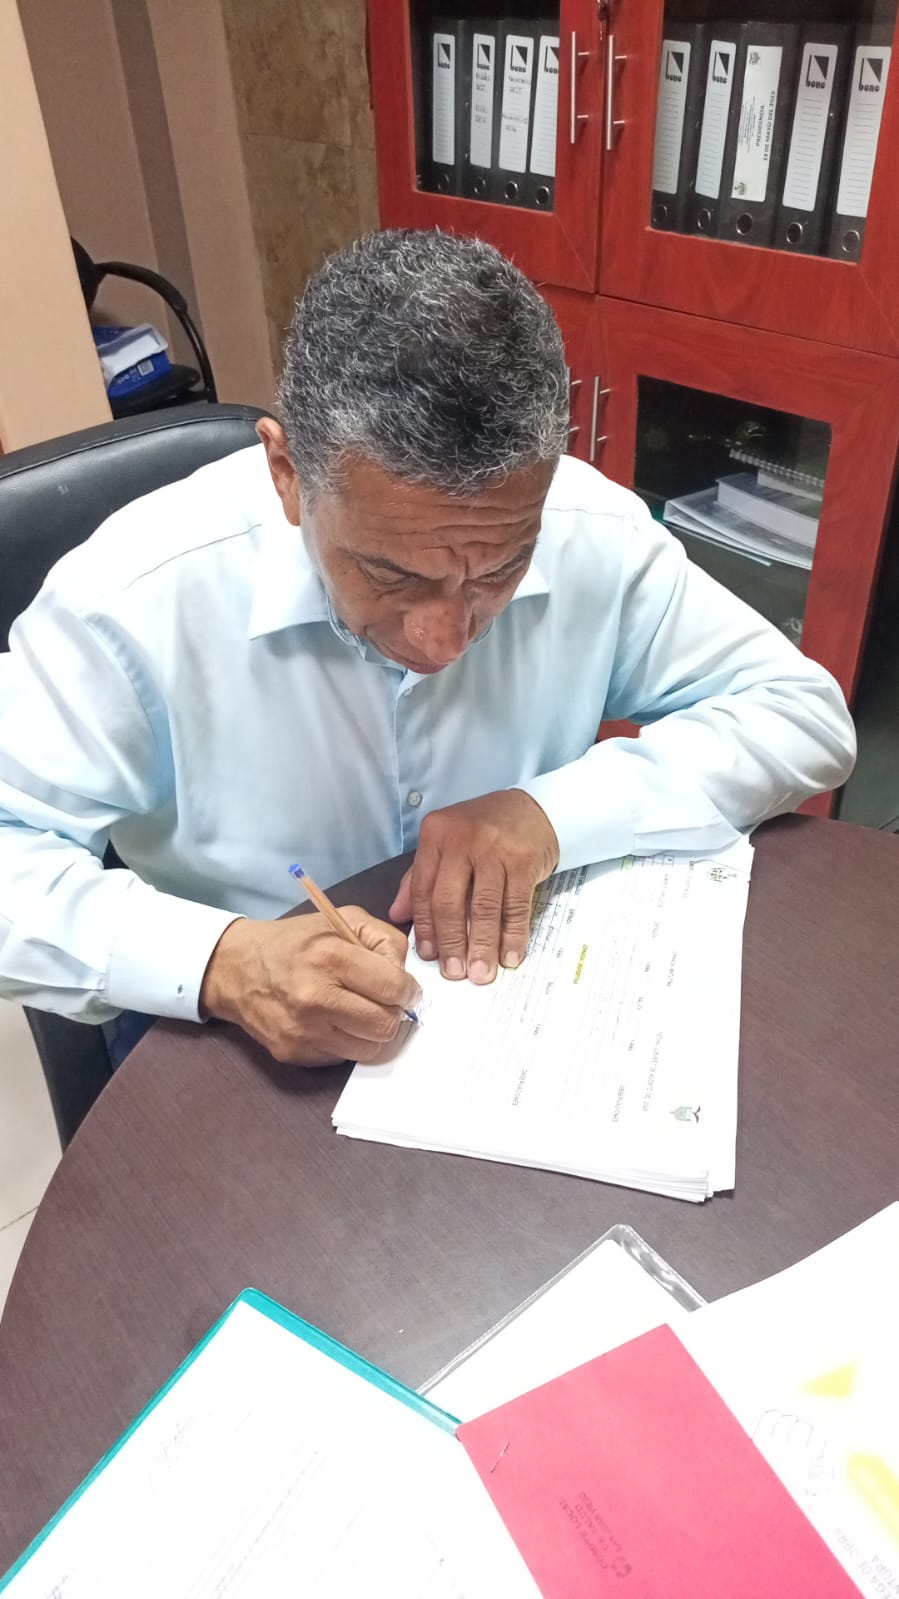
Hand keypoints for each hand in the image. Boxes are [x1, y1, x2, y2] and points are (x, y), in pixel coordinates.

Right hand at [199, 907, 421, 1065]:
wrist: (235, 969)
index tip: (404, 988)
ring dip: (373, 1032)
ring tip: (361, 1012)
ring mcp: (304, 1032)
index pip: (392, 987)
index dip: (408, 990)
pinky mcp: (295, 1054)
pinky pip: (343, 1058)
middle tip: (385, 1002)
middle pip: (386, 1024)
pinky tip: (335, 1022)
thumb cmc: (294, 942)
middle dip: (394, 1013)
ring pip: (369, 1049)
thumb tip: (405, 975)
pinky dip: (347, 1042)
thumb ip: (382, 939)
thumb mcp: (341, 920)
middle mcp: (316, 999)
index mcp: (330, 958)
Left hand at [389, 789, 558, 983]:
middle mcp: (462, 839)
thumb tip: (396, 915)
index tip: (428, 956)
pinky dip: (513, 935)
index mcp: (436, 835)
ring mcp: (494, 849)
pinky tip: (509, 956)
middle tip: (454, 973)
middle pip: (450, 900)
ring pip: (483, 907)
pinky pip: (515, 906)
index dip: (425, 926)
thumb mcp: (446, 844)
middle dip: (452, 942)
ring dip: (482, 946)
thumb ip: (419, 877)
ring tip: (481, 974)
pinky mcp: (524, 860)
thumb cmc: (484, 831)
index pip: (423, 888)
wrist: (533, 809)